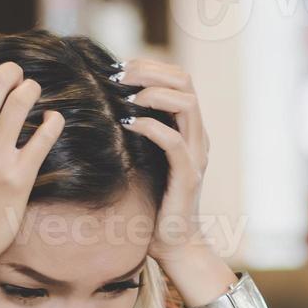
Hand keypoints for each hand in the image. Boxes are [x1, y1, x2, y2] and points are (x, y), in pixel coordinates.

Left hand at [116, 58, 211, 264]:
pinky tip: (128, 125)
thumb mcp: (146, 157)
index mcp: (190, 128)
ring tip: (126, 99)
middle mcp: (198, 136)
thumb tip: (109, 104)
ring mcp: (196, 155)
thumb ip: (140, 132)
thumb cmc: (154, 202)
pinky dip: (150, 126)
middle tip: (119, 77)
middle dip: (150, 71)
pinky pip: (172, 141)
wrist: (174, 242)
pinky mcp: (188, 175)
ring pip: (186, 103)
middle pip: (186, 82)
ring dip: (152, 94)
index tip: (120, 69)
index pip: (180, 79)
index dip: (151, 66)